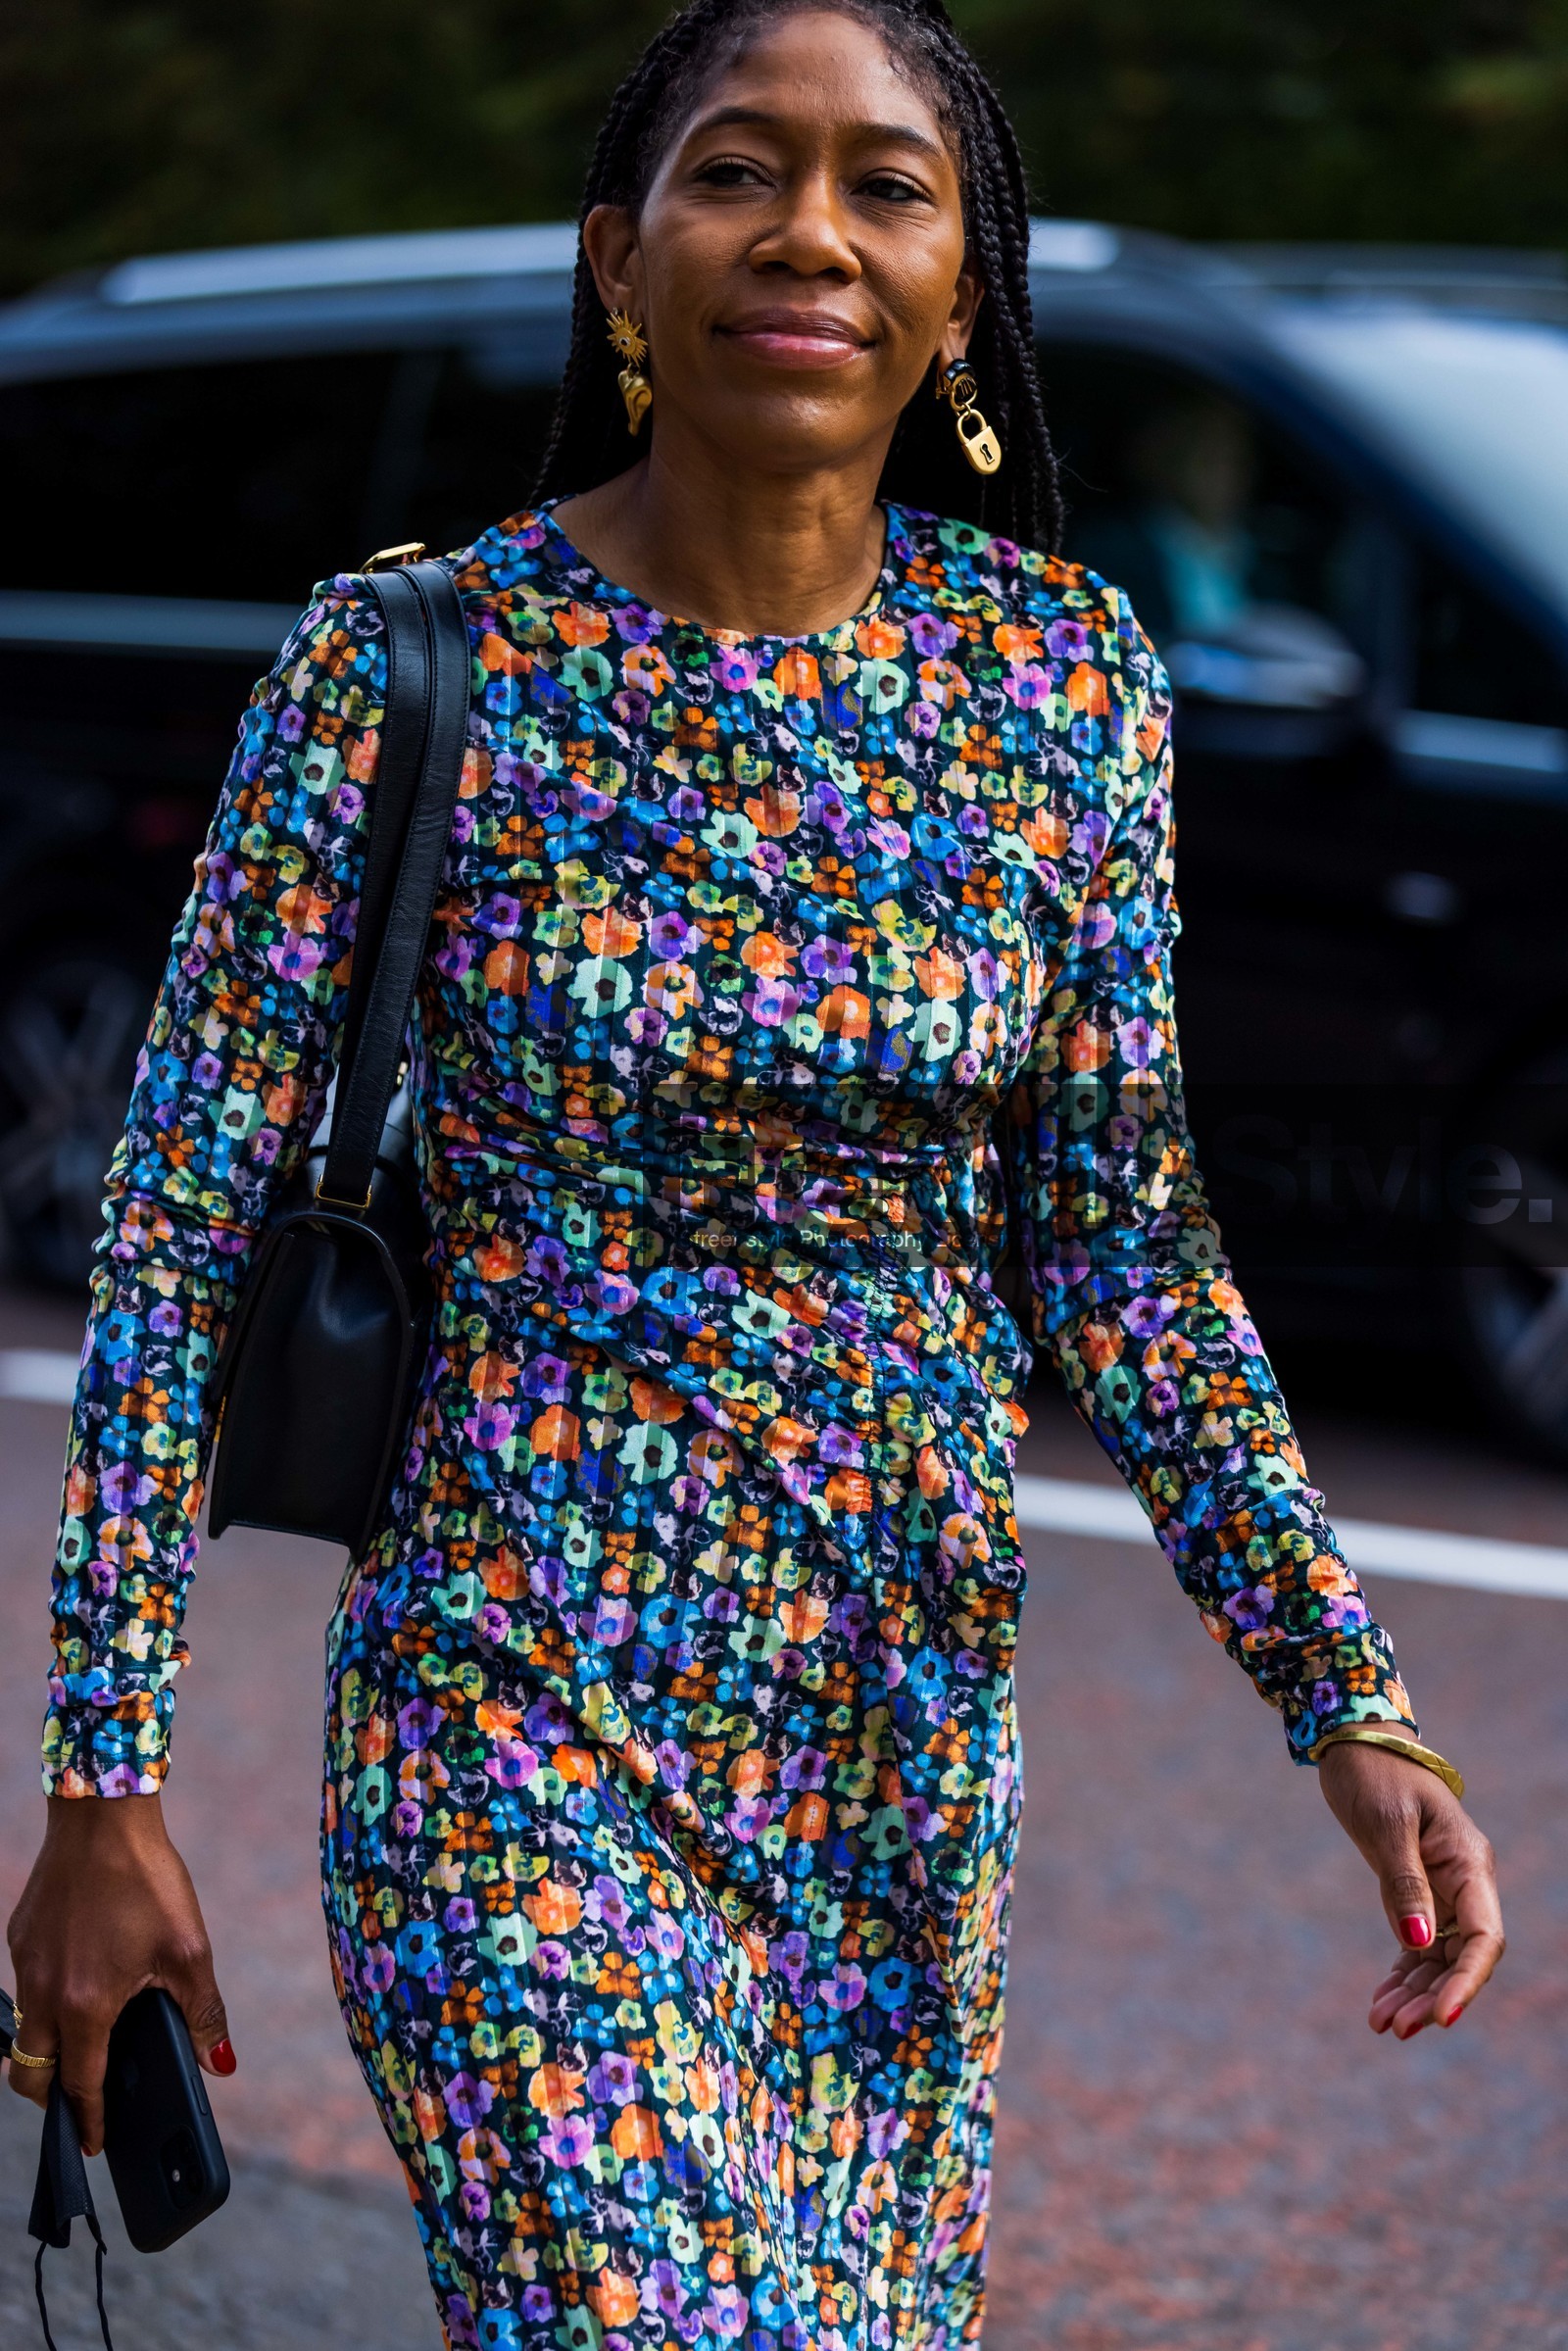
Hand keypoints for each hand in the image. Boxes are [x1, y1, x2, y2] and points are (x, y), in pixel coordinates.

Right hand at [6, 1793, 232, 2155]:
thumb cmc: (148, 1880)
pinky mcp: (19, 1937)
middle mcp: (44, 1993)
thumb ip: (204, 2013)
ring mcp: (26, 1964)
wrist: (102, 1817)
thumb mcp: (190, 1950)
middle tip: (80, 2102)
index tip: (93, 2143)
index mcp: (85, 2006)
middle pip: (30, 2072)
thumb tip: (221, 2063)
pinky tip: (83, 1980)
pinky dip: (46, 2000)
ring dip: (48, 2047)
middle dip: (51, 2098)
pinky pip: (26, 1986)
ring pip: (24, 2029)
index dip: (88, 2119)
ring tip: (85, 2045)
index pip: (78, 2085)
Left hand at [1318, 1739, 1503, 2038]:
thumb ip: (1404, 1884)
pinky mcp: (1416, 1891)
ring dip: (1412, 1993)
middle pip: (1460, 1957)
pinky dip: (1400, 1974)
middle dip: (1431, 1997)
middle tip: (1394, 2029)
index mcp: (1469, 1863)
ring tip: (1380, 2025)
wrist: (1356, 1743)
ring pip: (1437, 1958)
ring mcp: (1442, 1889)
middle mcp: (1463, 1882)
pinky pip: (1416, 1945)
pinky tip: (1379, 2004)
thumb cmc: (1375, 1774)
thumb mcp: (1387, 1826)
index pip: (1484, 1938)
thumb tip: (1416, 1942)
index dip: (1466, 1982)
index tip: (1440, 2018)